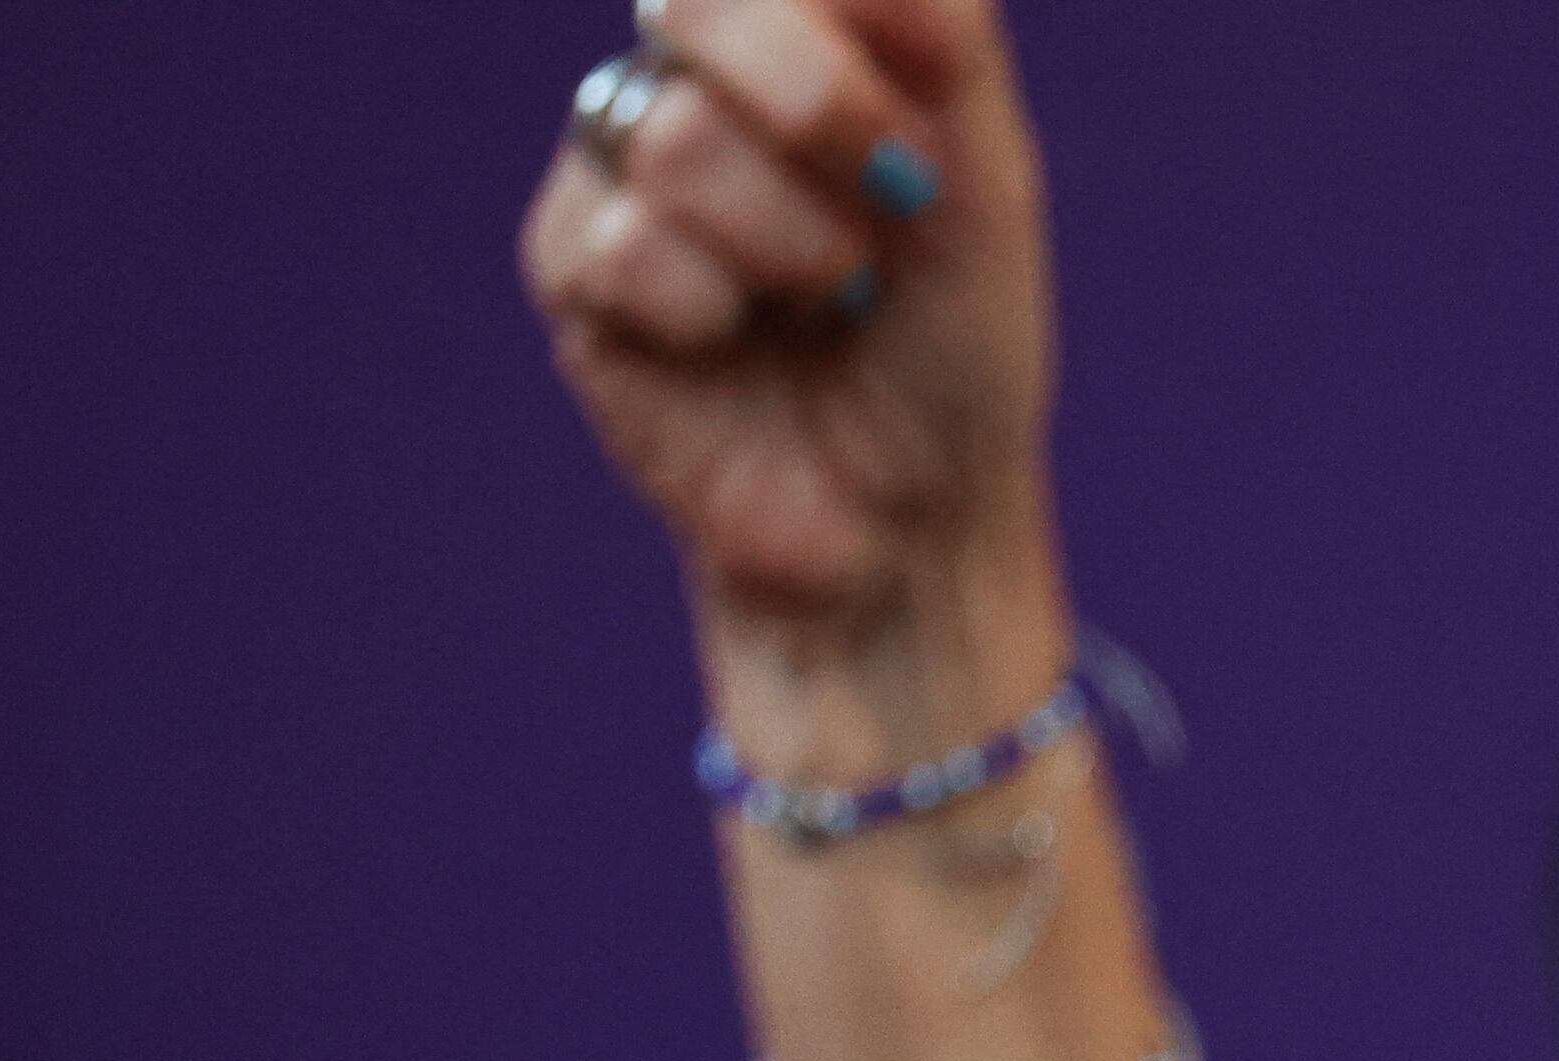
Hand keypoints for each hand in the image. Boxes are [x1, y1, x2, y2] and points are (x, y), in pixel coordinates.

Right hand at [521, 0, 1056, 634]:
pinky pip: (621, 248)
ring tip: (822, 300)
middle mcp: (698, 75)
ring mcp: (621, 162)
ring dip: (789, 244)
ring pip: (674, 139)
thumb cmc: (952, 348)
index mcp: (801, 32)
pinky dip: (714, 313)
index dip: (842, 26)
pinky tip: (737, 347)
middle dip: (812, 101)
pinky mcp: (569, 265)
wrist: (908, 513)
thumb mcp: (990, 190)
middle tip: (891, 192)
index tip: (926, 111)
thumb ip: (945, 48)